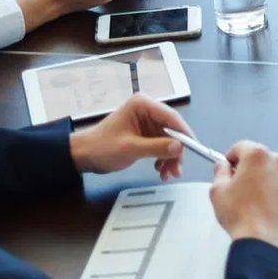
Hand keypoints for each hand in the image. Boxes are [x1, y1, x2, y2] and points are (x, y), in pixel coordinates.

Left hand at [68, 93, 191, 177]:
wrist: (83, 155)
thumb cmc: (102, 147)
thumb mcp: (131, 148)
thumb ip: (157, 147)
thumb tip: (180, 148)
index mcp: (143, 104)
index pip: (171, 117)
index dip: (184, 134)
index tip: (194, 150)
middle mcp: (147, 110)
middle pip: (172, 129)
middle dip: (176, 150)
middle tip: (177, 170)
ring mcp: (146, 121)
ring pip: (169, 139)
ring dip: (170, 158)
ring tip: (168, 174)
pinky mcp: (145, 133)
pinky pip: (161, 144)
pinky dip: (163, 158)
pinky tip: (160, 170)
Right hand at [209, 141, 277, 249]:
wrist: (263, 240)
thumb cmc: (242, 217)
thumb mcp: (218, 191)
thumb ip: (220, 172)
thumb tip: (222, 167)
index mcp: (257, 157)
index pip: (242, 146)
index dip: (232, 157)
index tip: (230, 166)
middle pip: (262, 159)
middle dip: (251, 170)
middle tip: (241, 188)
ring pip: (277, 174)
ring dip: (268, 182)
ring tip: (256, 202)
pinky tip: (270, 209)